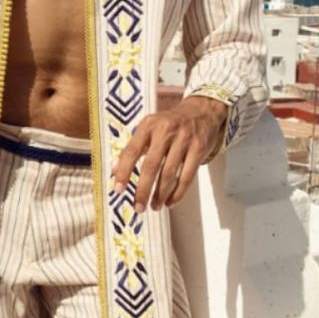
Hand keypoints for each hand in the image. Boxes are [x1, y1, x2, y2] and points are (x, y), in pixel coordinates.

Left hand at [110, 96, 228, 212]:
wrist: (202, 110)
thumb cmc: (170, 122)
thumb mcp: (150, 126)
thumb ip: (134, 147)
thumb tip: (116, 170)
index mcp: (148, 125)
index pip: (132, 151)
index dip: (123, 171)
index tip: (118, 189)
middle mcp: (165, 131)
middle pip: (151, 166)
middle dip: (143, 190)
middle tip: (138, 207)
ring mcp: (184, 140)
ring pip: (169, 174)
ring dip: (160, 195)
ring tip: (154, 206)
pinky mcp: (199, 149)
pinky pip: (187, 177)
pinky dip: (178, 193)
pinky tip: (170, 201)